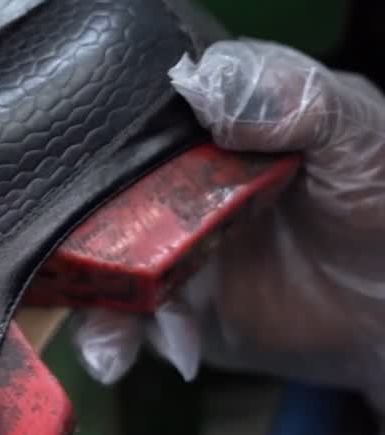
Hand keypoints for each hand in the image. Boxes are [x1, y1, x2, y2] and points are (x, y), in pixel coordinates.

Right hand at [74, 40, 384, 417]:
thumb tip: (200, 81)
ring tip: (114, 339)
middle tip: (89, 262)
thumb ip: (296, 96)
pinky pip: (115, 316)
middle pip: (89, 189)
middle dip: (76, 229)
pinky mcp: (161, 303)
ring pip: (89, 256)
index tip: (90, 162)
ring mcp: (159, 242)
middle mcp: (167, 176)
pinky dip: (110, 337)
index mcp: (204, 117)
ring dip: (90, 295)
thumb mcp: (361, 134)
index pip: (127, 109)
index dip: (98, 132)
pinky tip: (134, 353)